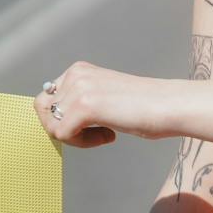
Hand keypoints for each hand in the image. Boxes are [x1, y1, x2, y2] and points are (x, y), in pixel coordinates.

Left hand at [33, 61, 164, 148]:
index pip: (47, 99)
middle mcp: (75, 74)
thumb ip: (79, 101)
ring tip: (106, 132)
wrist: (169, 105)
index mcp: (79, 69)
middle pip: (43, 112)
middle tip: (93, 131)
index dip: (63, 118)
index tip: (91, 123)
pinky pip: (63, 136)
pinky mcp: (84, 107)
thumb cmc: (144, 106)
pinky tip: (109, 135)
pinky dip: (84, 143)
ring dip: (77, 136)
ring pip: (52, 126)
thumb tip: (52, 122)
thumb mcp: (103, 95)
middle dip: (64, 127)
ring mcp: (79, 89)